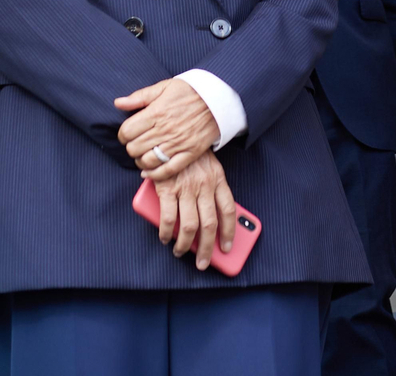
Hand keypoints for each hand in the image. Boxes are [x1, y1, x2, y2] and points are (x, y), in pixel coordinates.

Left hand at [115, 79, 218, 179]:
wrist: (219, 97)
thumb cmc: (191, 90)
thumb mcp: (164, 87)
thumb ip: (140, 96)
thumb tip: (118, 103)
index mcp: (156, 113)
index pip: (126, 132)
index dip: (122, 135)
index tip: (127, 134)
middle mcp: (165, 130)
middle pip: (134, 148)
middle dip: (131, 147)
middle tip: (136, 144)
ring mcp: (178, 143)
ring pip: (148, 161)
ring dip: (141, 161)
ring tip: (144, 155)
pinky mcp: (190, 152)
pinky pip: (168, 170)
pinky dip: (155, 174)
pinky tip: (149, 172)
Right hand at [151, 151, 238, 269]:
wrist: (170, 132)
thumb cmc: (190, 154)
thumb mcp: (208, 166)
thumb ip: (211, 188)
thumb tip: (213, 218)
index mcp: (218, 179)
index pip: (228, 210)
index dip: (230, 232)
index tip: (228, 248)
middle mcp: (204, 185)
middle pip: (210, 225)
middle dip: (207, 248)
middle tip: (203, 262)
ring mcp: (186, 188)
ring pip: (190, 226)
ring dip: (185, 245)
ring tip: (180, 252)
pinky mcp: (167, 189)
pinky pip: (169, 219)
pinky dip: (167, 233)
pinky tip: (166, 238)